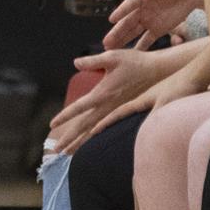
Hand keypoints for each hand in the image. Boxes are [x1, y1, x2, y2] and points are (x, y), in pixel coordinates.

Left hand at [48, 50, 172, 155]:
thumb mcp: (112, 56)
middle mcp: (107, 105)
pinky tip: (88, 140)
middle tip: (56, 150)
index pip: (79, 107)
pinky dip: (93, 135)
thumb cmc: (135, 61)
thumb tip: (75, 63)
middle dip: (70, 138)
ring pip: (94, 130)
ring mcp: (114, 110)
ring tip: (68, 153)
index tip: (52, 124)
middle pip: (84, 125)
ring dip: (80, 141)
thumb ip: (93, 61)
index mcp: (102, 93)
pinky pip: (103, 126)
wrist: (158, 71)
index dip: (64, 115)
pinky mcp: (121, 110)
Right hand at [104, 0, 202, 49]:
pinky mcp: (158, 29)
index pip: (130, 4)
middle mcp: (142, 8)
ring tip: (110, 50)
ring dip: (122, 41)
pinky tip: (132, 56)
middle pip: (127, 22)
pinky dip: (140, 47)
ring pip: (133, 32)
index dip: (121, 11)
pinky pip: (147, 39)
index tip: (112, 19)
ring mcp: (149, 19)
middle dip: (117, 32)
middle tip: (106, 42)